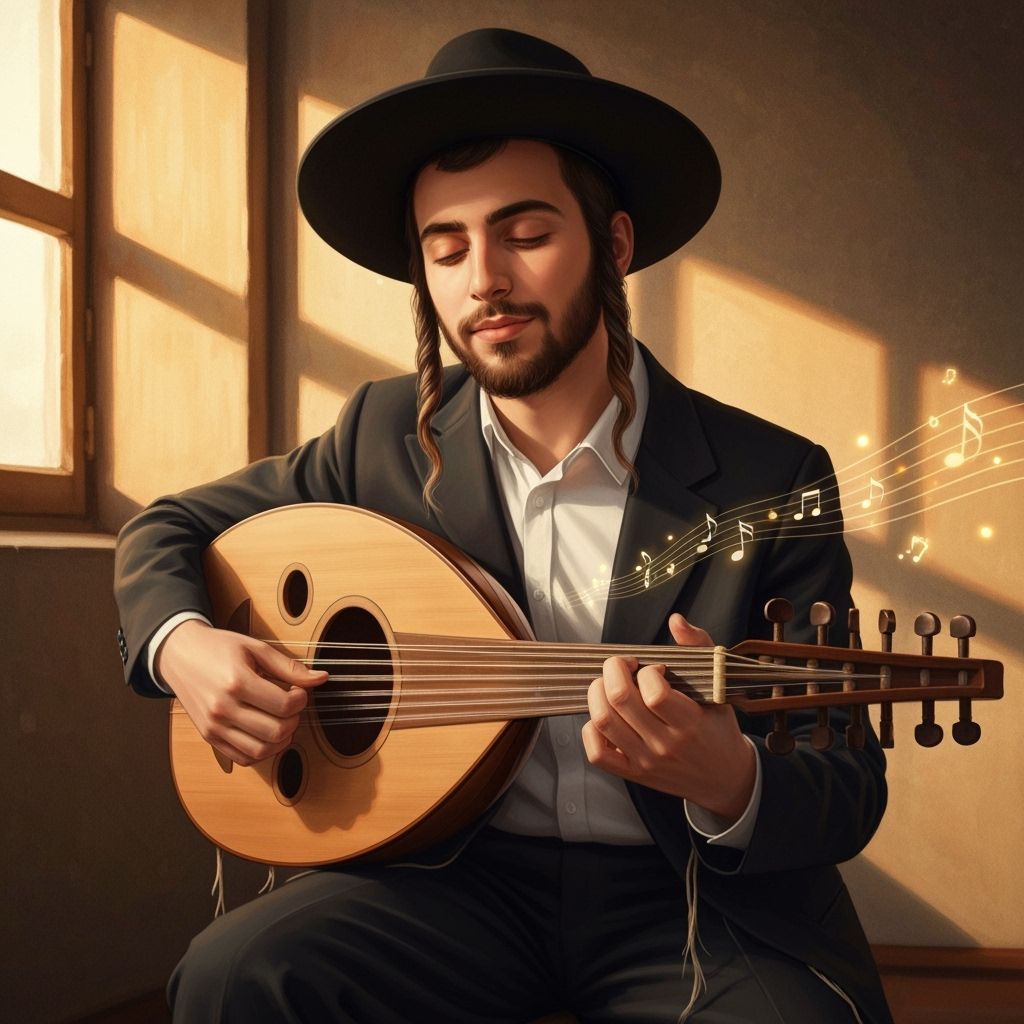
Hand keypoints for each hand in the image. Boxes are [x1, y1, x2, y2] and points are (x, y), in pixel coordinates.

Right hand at [157, 619, 326, 766]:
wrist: (179, 655)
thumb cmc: (217, 648)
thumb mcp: (255, 648)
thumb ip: (289, 667)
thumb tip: (320, 678)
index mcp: (236, 682)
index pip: (284, 705)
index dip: (301, 700)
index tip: (298, 691)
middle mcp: (222, 708)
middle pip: (275, 731)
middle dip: (294, 720)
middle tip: (292, 706)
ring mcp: (214, 726)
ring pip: (261, 750)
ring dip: (281, 740)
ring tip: (282, 721)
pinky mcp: (209, 737)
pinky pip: (242, 757)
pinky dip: (262, 751)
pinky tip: (267, 734)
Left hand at [582, 612, 755, 822]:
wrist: (724, 778)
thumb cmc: (718, 729)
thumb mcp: (719, 687)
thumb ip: (699, 647)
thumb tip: (676, 620)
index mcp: (690, 723)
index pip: (654, 693)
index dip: (648, 671)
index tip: (655, 668)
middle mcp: (665, 744)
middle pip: (620, 701)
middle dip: (613, 670)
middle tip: (623, 665)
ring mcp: (646, 761)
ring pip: (603, 722)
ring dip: (598, 693)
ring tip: (610, 685)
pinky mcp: (632, 773)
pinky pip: (597, 753)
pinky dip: (591, 729)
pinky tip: (606, 716)